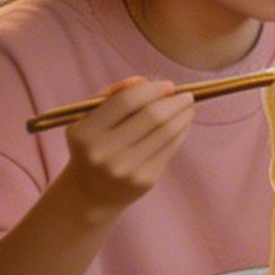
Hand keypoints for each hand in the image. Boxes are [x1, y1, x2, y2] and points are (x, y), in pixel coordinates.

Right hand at [55, 78, 193, 215]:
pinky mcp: (145, 179)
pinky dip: (181, 132)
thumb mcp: (90, 118)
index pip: (127, 101)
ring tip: (189, 108)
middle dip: (175, 101)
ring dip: (184, 115)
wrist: (90, 193)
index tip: (169, 85)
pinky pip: (171, 148)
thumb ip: (114, 94)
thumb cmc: (92, 146)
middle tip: (187, 95)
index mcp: (85, 133)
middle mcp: (104, 152)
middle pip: (152, 116)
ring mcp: (126, 168)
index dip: (153, 89)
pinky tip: (183, 125)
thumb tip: (146, 80)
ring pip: (167, 132)